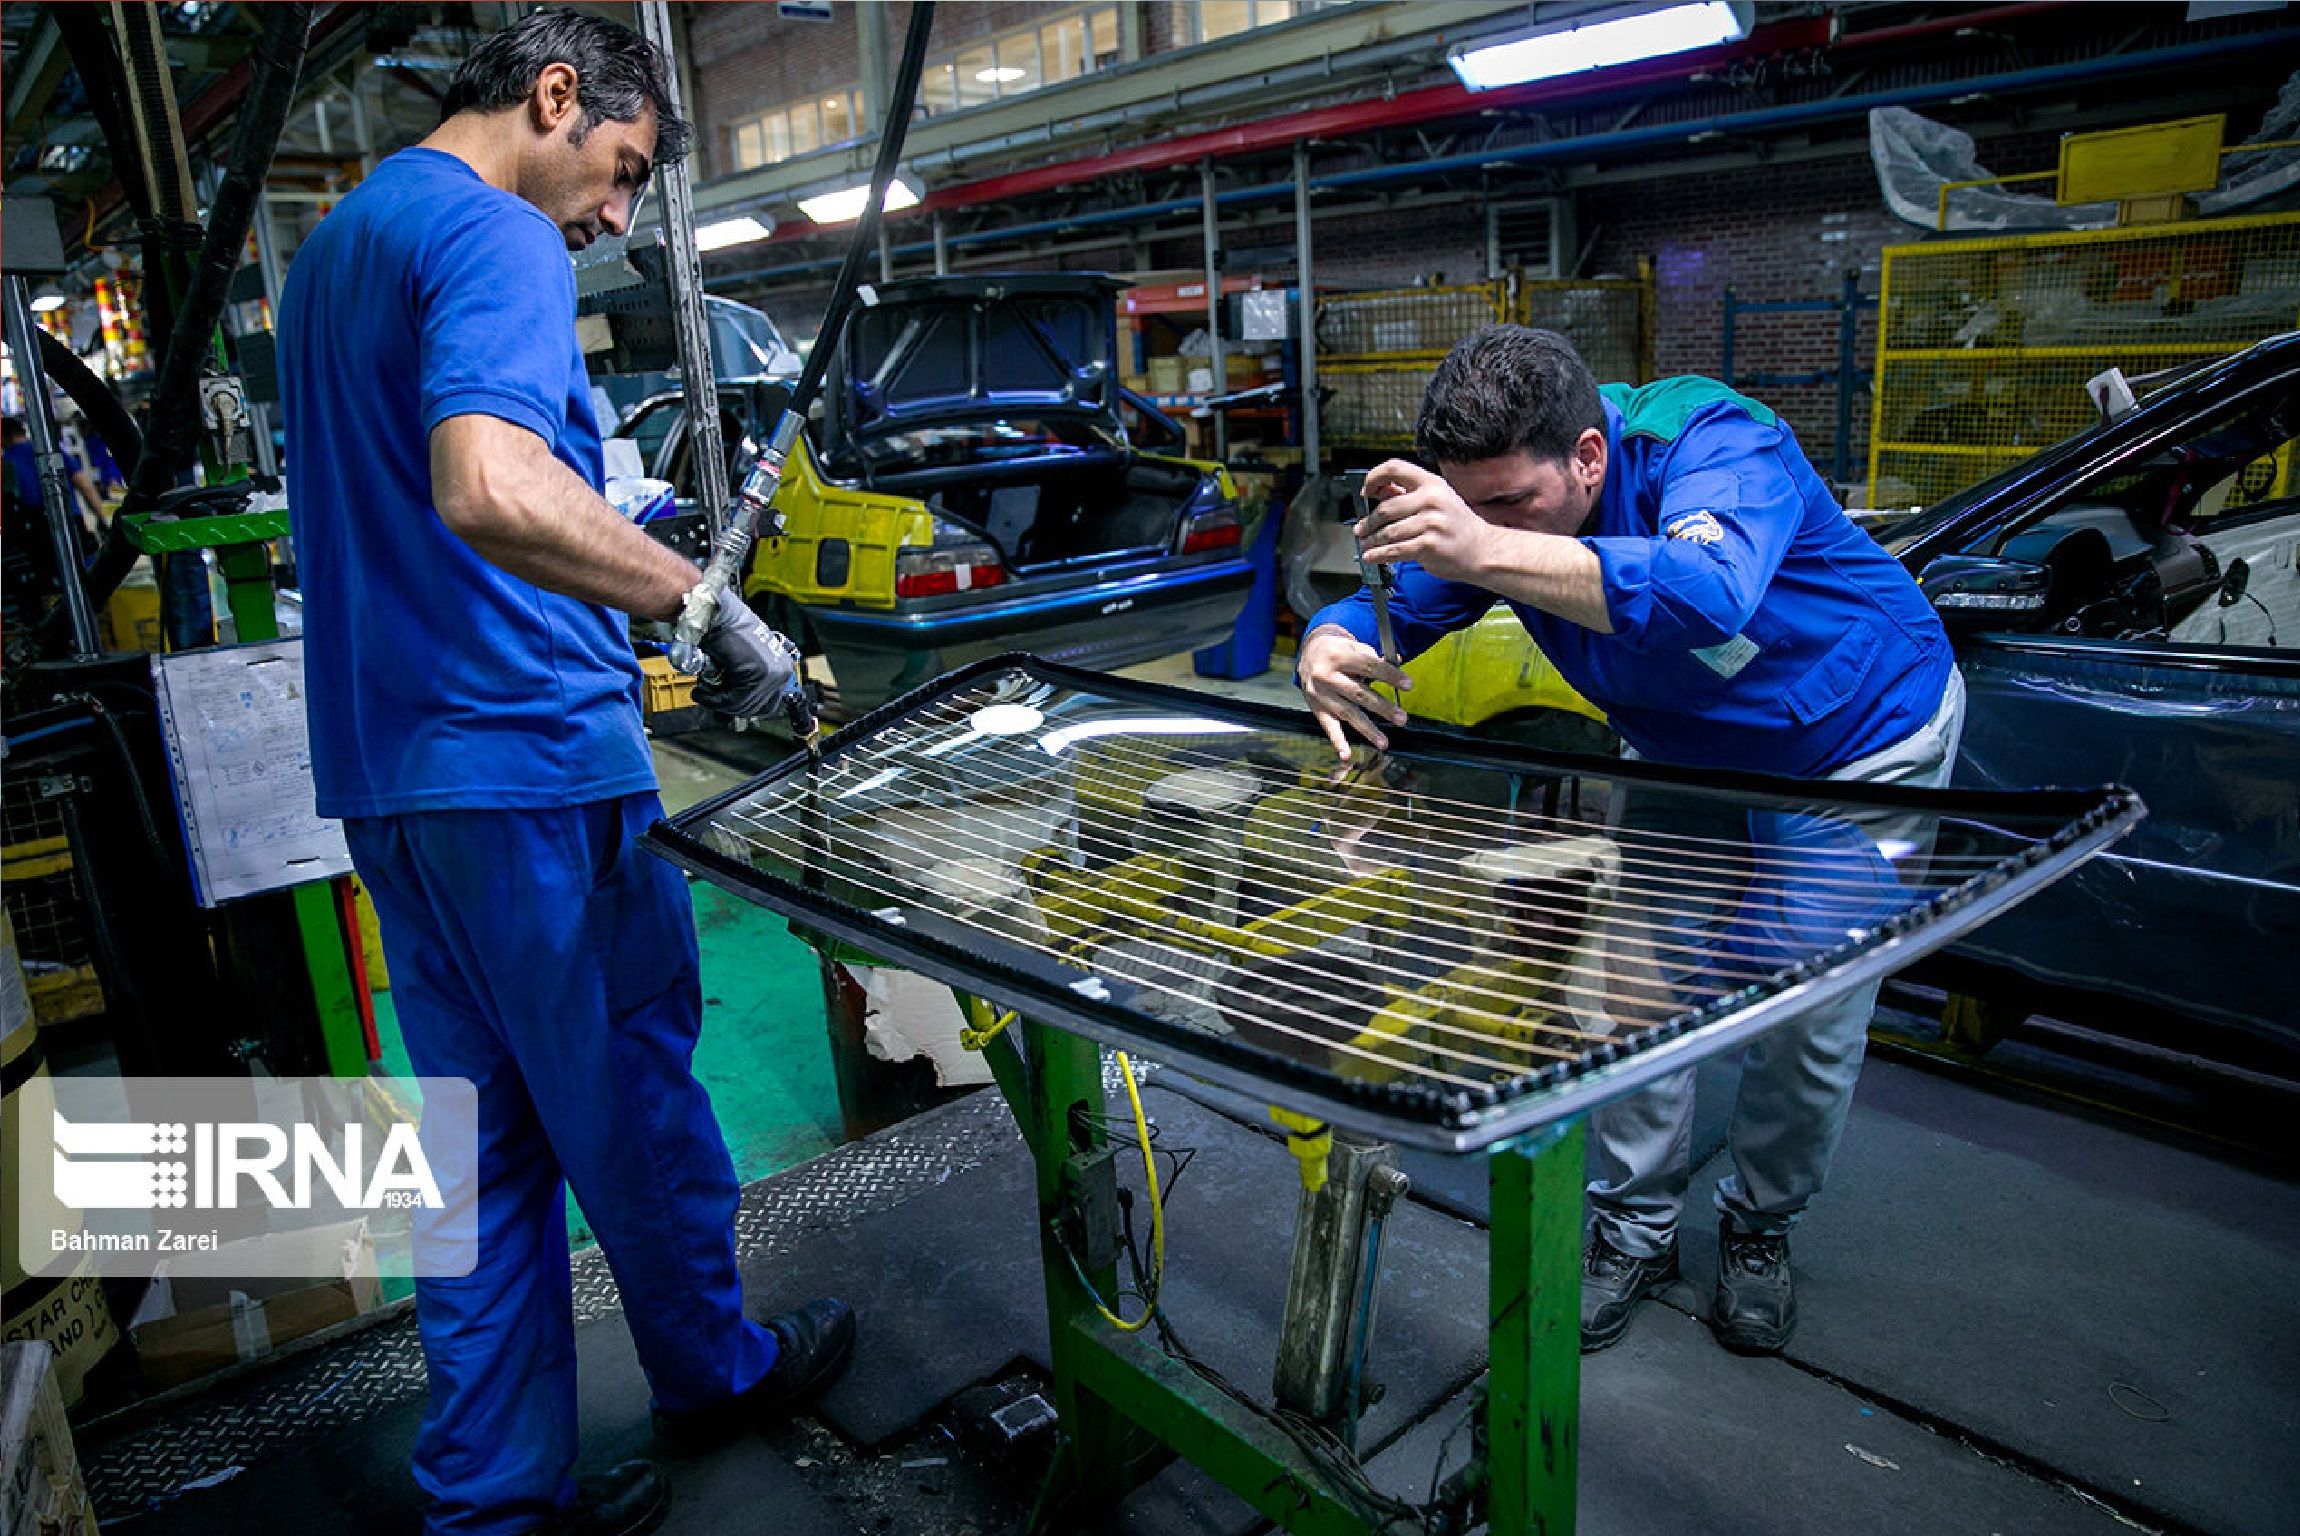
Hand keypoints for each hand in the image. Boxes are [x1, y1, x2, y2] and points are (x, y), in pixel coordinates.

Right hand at [694, 587, 801, 722]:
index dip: (743, 705)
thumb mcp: (744, 657)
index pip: (768, 702)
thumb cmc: (725, 629)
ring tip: (703, 692)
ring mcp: (773, 674)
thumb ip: (746, 678)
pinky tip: (702, 692)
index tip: (725, 703)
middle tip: (711, 697)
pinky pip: (734, 700)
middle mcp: (783, 671)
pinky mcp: (758, 675)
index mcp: (783, 666)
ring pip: (743, 706)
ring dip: (719, 703)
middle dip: (730, 706)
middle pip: (757, 707)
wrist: (716, 614)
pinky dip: (714, 699)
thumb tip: (737, 701)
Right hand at [1298, 624, 1410, 760]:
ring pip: (1347, 713)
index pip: (1369, 667)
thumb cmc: (1338, 651)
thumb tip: (1399, 664)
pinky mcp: (1316, 708)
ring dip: (1367, 729)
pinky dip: (1337, 742)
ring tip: (1383, 742)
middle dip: (1382, 707)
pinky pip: (1328, 727)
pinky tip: (1346, 756)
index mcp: (1339, 656)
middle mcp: (1327, 675)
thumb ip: (1374, 657)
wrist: (1309, 654)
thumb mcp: (1354, 647)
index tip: (1408, 685)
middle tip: (1401, 718)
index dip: (1390, 676)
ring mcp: (1320, 694)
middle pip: (1358, 694)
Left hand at [1357, 459, 1500, 583]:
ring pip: (1388, 531)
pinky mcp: (1429, 545)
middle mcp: (1432, 499)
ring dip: (1372, 540)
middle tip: (1361, 529)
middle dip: (1368, 521)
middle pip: (1386, 507)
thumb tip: (1379, 491)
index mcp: (1432, 483)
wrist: (1482, 549)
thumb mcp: (1437, 500)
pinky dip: (1379, 555)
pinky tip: (1372, 556)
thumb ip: (1408, 494)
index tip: (1366, 491)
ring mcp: (1432, 522)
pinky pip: (1396, 550)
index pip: (1394, 468)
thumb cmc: (1458, 526)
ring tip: (1366, 544)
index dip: (1374, 478)